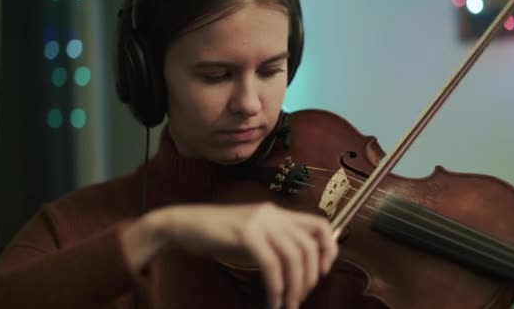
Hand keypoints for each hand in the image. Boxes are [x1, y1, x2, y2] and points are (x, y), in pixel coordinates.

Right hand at [123, 202, 337, 308]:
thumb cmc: (218, 236)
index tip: (322, 272)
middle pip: (308, 245)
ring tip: (287, 305)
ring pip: (293, 257)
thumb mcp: (254, 236)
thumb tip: (299, 270)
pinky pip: (271, 265)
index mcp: (278, 213)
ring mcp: (259, 222)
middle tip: (300, 298)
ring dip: (294, 287)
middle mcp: (273, 214)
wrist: (184, 225)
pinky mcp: (245, 234)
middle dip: (309, 278)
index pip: (320, 224)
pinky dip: (275, 287)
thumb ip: (275, 244)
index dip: (329, 249)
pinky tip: (272, 301)